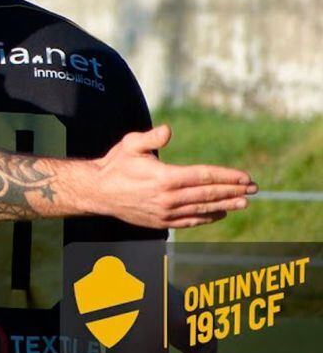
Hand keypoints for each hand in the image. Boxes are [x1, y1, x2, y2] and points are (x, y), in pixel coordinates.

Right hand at [87, 125, 255, 228]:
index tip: (245, 177)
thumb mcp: (130, 145)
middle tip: (253, 189)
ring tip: (243, 203)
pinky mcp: (161, 222)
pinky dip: (207, 218)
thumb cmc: (115, 164)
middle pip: (208, 194)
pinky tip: (219, 214)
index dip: (227, 177)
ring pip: (203, 210)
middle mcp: (168, 198)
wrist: (98, 192)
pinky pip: (190, 221)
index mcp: (164, 177)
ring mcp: (166, 212)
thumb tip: (168, 130)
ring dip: (226, 205)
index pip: (204, 177)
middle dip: (233, 190)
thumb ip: (151, 138)